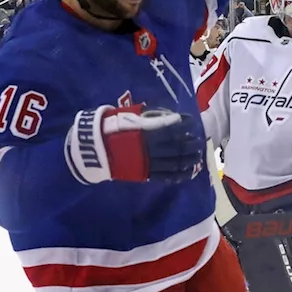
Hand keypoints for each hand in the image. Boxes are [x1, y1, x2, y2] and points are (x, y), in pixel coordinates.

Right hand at [66, 105, 204, 183]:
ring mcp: (147, 163)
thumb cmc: (109, 129)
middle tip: (199, 140)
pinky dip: (179, 174)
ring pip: (174, 163)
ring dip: (188, 159)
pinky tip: (189, 172)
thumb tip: (169, 115)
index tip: (191, 121)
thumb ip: (148, 116)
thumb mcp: (127, 116)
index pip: (170, 128)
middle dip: (189, 143)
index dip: (183, 125)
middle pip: (176, 147)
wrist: (92, 151)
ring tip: (198, 155)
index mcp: (143, 132)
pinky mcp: (144, 174)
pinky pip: (166, 176)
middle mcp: (148, 148)